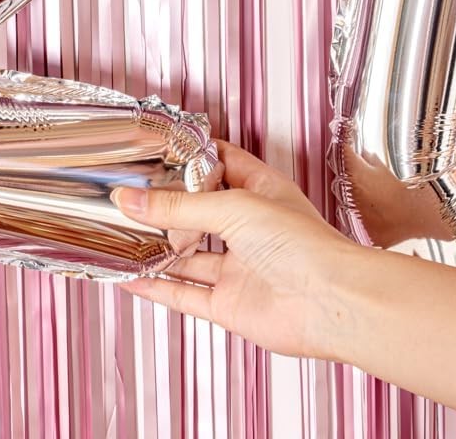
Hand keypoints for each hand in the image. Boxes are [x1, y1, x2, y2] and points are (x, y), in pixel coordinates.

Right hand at [112, 140, 359, 359]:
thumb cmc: (305, 246)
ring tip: (121, 234)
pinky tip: (133, 278)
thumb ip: (178, 207)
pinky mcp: (230, 304)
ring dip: (157, 248)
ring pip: (188, 255)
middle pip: (198, 213)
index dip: (189, 156)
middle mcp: (249, 229)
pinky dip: (158, 288)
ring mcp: (239, 268)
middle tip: (129, 195)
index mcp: (259, 192)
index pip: (220, 164)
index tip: (155, 149)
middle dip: (165, 206)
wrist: (333, 305)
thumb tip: (132, 201)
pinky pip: (186, 294)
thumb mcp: (233, 208)